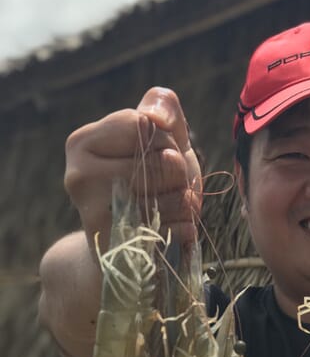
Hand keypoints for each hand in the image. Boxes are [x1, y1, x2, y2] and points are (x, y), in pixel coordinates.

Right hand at [64, 87, 201, 252]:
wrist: (131, 249)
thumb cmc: (154, 184)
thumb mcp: (163, 138)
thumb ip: (163, 107)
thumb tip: (156, 118)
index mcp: (82, 142)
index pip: (145, 123)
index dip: (166, 141)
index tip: (155, 157)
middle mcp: (78, 175)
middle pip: (161, 159)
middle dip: (178, 174)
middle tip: (165, 187)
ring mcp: (93, 212)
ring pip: (170, 193)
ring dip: (183, 202)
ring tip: (167, 208)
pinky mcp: (117, 245)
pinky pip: (169, 226)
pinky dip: (182, 227)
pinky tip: (170, 230)